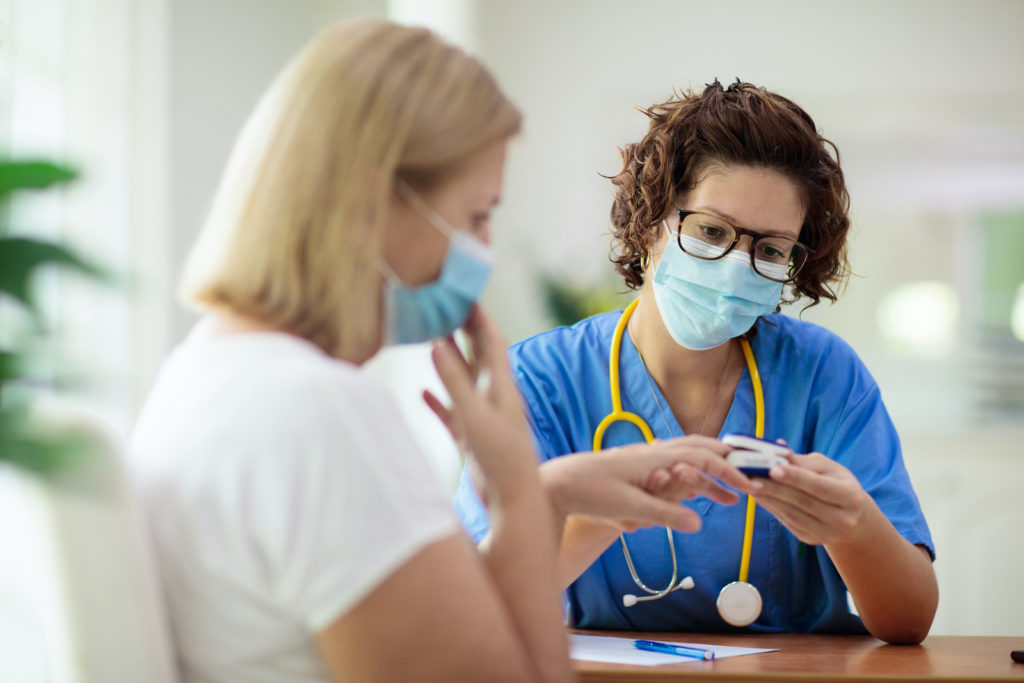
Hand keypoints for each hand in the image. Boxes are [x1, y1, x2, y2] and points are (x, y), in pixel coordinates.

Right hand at [426, 306, 537, 505]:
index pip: (490, 341)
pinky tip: (421, 391)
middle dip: (462, 331)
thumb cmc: (500, 458)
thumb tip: (437, 343)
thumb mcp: (474, 415)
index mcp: (501, 387)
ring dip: (448, 362)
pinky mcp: (471, 438)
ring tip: (430, 338)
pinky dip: (437, 400)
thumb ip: (455, 381)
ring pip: (462, 382)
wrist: (513, 501)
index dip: (478, 316)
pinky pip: (451, 413)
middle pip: (476, 356)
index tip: (464, 292)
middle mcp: (493, 398)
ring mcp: (482, 418)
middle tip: (445, 306)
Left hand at [539, 436, 761, 532]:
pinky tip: (694, 486)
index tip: (749, 489)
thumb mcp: (629, 508)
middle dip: (726, 463)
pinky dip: (690, 473)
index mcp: (656, 457)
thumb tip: (698, 523)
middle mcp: (653, 452)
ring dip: (710, 471)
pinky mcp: (636, 467)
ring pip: (687, 456)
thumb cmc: (590, 493)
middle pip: (699, 448)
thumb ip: (665, 513)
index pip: (703, 459)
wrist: (558, 483)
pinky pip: (672, 465)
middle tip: (749, 478)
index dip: (729, 473)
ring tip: (728, 496)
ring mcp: (644, 458)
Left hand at [753, 450, 872, 545]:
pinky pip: (787, 521)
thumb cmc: (837, 484)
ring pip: (791, 514)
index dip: (796, 477)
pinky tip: (759, 495)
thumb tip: (778, 448)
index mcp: (851, 497)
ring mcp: (827, 533)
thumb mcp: (829, 469)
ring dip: (768, 498)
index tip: (773, 468)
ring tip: (750, 483)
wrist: (853, 518)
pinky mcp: (811, 540)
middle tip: (751, 475)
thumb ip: (803, 461)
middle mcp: (842, 519)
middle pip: (802, 502)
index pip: (819, 486)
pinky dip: (771, 507)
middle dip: (774, 488)